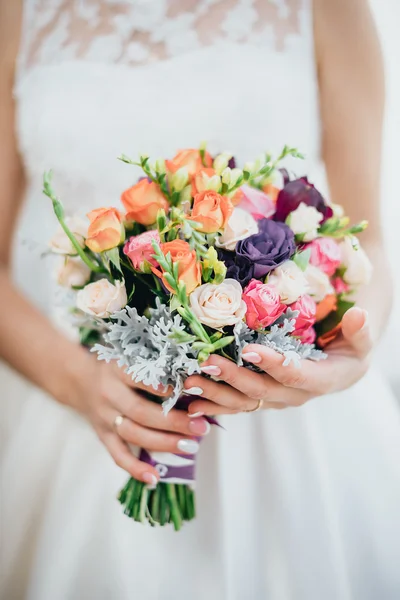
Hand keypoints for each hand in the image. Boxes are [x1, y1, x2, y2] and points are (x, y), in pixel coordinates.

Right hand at [73, 359, 209, 484]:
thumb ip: (153, 366)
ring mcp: (104, 417)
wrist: (79, 380)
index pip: (139, 378)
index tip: (187, 390)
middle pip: (141, 411)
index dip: (161, 386)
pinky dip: (135, 468)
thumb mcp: (130, 357)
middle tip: (200, 427)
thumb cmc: (117, 368)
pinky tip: (154, 478)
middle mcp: (109, 394)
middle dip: (173, 421)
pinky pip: (117, 455)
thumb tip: (192, 378)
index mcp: (117, 370)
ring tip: (190, 446)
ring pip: (133, 434)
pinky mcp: (102, 435)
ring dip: (163, 442)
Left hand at [184, 307, 371, 415]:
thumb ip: (359, 331)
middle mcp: (294, 396)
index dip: (272, 364)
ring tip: (190, 383)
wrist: (342, 370)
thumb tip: (359, 314)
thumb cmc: (350, 351)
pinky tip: (191, 404)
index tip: (249, 349)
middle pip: (261, 391)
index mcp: (319, 380)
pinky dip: (214, 405)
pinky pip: (237, 406)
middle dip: (233, 378)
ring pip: (244, 403)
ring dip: (216, 395)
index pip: (294, 375)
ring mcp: (276, 400)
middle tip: (207, 363)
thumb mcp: (360, 341)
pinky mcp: (263, 399)